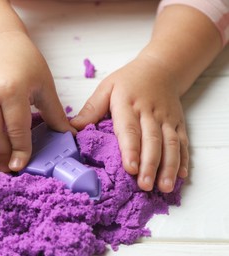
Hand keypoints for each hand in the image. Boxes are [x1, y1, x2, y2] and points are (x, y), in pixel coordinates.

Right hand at [0, 31, 74, 171]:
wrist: (1, 39)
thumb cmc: (25, 61)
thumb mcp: (45, 85)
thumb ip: (55, 113)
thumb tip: (69, 136)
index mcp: (11, 89)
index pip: (16, 130)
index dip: (20, 151)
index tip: (19, 165)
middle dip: (0, 151)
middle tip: (8, 156)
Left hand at [71, 54, 188, 192]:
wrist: (161, 68)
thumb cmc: (129, 80)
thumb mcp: (107, 88)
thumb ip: (91, 109)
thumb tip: (72, 128)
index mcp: (128, 104)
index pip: (130, 129)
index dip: (131, 149)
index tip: (129, 167)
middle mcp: (150, 113)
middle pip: (152, 140)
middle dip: (149, 164)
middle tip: (144, 185)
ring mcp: (167, 119)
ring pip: (170, 144)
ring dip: (168, 166)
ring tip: (164, 187)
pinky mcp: (178, 123)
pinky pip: (183, 142)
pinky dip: (183, 160)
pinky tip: (181, 176)